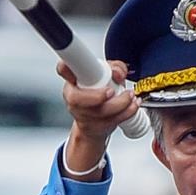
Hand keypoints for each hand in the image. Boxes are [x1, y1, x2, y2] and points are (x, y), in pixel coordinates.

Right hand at [59, 59, 140, 173]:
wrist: (95, 121)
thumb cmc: (98, 92)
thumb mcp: (108, 73)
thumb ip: (115, 67)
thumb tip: (117, 73)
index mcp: (72, 79)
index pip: (63, 69)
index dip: (68, 68)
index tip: (86, 70)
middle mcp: (73, 96)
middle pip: (78, 98)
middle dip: (98, 96)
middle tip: (111, 91)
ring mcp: (82, 114)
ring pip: (99, 111)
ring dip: (121, 103)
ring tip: (129, 96)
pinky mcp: (94, 127)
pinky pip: (111, 121)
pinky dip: (127, 112)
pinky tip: (132, 105)